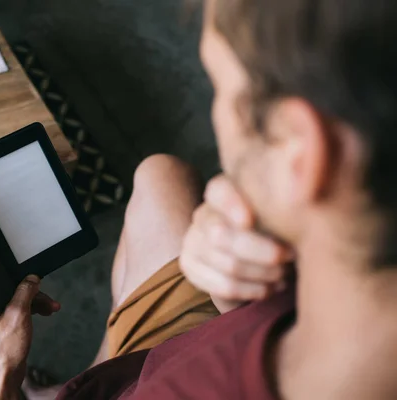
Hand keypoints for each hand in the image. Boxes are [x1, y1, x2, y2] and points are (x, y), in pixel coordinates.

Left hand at [0, 275, 59, 399]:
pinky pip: (21, 313)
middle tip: (50, 301)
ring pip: (21, 303)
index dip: (25, 280)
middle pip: (17, 292)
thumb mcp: (18, 313)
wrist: (2, 378)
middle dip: (36, 295)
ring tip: (51, 309)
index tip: (39, 282)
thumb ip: (25, 292)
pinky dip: (33, 313)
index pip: (8, 282)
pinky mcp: (5, 328)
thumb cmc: (4, 351)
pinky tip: (42, 315)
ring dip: (38, 304)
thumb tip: (31, 278)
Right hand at [179, 175, 293, 312]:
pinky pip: (220, 284)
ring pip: (225, 263)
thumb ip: (290, 178)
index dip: (231, 204)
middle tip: (290, 257)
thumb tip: (299, 150)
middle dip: (259, 250)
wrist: (260, 256)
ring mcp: (192, 240)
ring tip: (285, 275)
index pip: (218, 191)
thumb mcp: (285, 204)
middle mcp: (203, 214)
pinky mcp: (189, 265)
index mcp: (222, 191)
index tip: (249, 220)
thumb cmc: (279, 225)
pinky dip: (250, 290)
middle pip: (220, 234)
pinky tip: (269, 288)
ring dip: (262, 273)